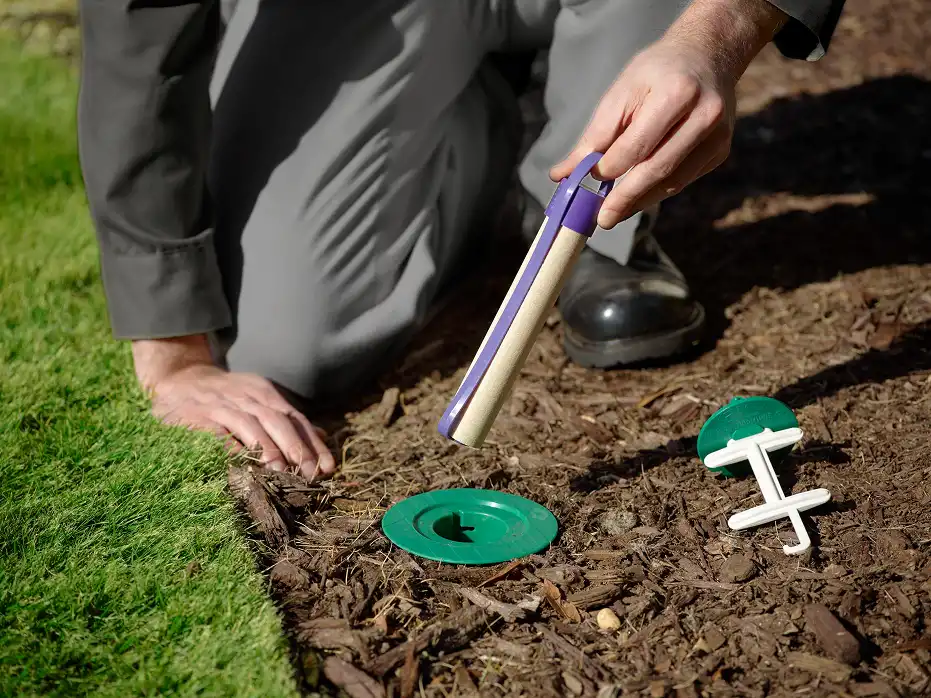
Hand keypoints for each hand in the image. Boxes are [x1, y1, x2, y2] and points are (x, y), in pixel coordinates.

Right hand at [132, 336, 335, 479]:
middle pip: (277, 420)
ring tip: (282, 472)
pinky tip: (244, 465)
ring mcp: (220, 404)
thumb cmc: (222, 397)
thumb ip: (286, 419)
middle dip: (296, 448)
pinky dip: (232, 449)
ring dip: (267, 450)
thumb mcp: (256, 400)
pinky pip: (218, 433)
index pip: (295, 418)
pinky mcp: (197, 416)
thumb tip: (322, 436)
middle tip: (309, 474)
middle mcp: (245, 395)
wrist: (176, 379)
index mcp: (263, 392)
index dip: (312, 443)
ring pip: (250, 425)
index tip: (328, 467)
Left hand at [552, 0, 786, 228]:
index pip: (637, 145)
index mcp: (677, 93)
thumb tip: (563, 173)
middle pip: (658, 169)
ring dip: (640, 201)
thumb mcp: (622, 91)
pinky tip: (637, 196)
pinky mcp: (720, 151)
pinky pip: (683, 180)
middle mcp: (705, 116)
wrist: (708, 55)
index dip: (610, 169)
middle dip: (626, 198)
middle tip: (602, 220)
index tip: (587, 184)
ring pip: (673, 182)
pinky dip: (657, 190)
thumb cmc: (657, 72)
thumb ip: (596, 134)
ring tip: (614, 213)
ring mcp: (718, 137)